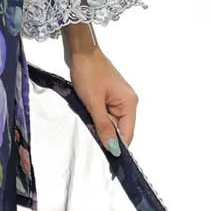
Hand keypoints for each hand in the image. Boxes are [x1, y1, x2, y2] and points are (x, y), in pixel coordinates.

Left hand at [62, 30, 136, 151]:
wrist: (80, 51)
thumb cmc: (88, 72)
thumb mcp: (94, 102)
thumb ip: (103, 126)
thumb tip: (114, 148)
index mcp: (129, 103)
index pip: (127, 134)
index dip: (118, 147)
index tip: (106, 159)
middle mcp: (127, 102)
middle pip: (119, 129)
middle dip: (105, 134)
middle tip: (90, 136)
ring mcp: (117, 99)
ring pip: (110, 122)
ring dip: (98, 125)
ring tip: (87, 120)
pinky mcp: (107, 96)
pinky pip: (104, 114)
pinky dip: (96, 117)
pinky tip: (87, 114)